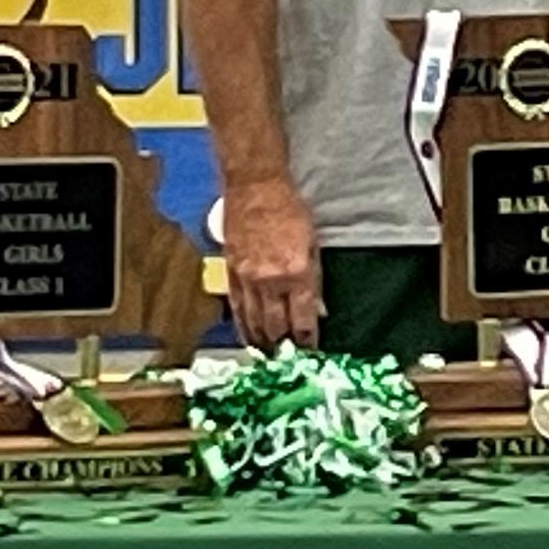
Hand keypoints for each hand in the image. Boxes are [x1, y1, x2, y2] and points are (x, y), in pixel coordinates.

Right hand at [221, 177, 323, 350]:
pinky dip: (243, 326)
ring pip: (253, 322)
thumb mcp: (313, 244)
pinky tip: (248, 337)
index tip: (310, 351)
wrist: (255, 187)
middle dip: (283, 348)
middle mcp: (270, 280)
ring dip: (262, 343)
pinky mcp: (231, 273)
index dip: (306, 340)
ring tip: (269, 356)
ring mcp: (247, 278)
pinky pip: (236, 308)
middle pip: (275, 327)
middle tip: (289, 361)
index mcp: (296, 272)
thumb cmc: (288, 209)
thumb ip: (314, 282)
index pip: (302, 319)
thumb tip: (317, 311)